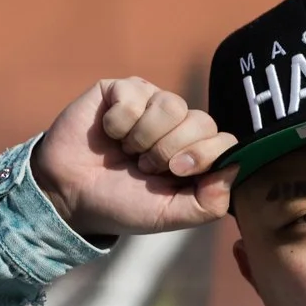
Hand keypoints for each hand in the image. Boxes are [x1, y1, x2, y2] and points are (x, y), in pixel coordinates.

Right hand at [33, 77, 236, 239]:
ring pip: (171, 105)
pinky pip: (135, 96)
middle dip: (170, 150)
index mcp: (195, 153)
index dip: (203, 155)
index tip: (175, 172)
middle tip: (144, 166)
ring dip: (144, 138)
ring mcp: (151, 103)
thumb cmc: (122, 204)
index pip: (224, 140)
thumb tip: (236, 167)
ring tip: (126, 151)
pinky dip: (118, 123)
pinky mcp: (122, 90)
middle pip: (202, 121)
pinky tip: (108, 133)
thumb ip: (209, 202)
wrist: (70, 195)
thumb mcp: (170, 216)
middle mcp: (178, 124)